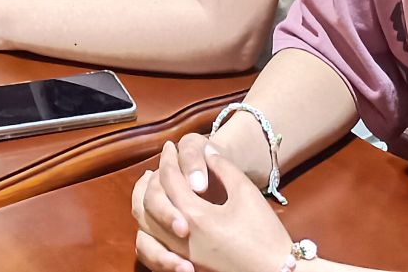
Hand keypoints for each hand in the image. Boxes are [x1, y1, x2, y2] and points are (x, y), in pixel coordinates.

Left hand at [134, 141, 291, 271]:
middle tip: (161, 165)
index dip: (168, 160)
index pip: (169, 181)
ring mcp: (181, 256)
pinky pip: (153, 250)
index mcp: (195, 217)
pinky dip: (148, 231)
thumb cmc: (264, 234)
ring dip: (143, 205)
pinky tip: (155, 218)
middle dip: (152, 180)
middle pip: (149, 205)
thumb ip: (223, 167)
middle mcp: (181, 240)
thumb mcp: (246, 193)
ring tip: (150, 186)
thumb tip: (207, 151)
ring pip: (145, 230)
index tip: (169, 147)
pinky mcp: (186, 267)